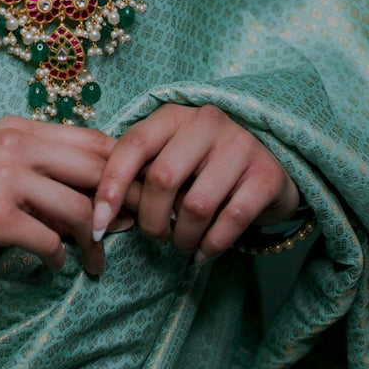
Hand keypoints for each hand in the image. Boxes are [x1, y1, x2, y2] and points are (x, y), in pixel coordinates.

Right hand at [0, 116, 134, 282]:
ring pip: (78, 208)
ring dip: (95, 242)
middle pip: (96, 168)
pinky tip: (52, 267)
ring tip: (95, 263)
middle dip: (121, 204)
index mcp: (18, 128)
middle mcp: (14, 144)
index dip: (122, 169)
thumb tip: (98, 198)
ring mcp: (3, 177)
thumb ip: (40, 171)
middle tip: (130, 233)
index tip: (134, 200)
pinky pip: (48, 240)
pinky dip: (58, 259)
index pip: (93, 139)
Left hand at [90, 103, 300, 261]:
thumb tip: (98, 208)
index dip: (111, 187)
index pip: (133, 145)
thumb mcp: (172, 156)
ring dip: (183, 237)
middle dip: (151, 220)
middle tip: (156, 236)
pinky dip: (212, 246)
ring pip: (195, 205)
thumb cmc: (206, 167)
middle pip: (162, 178)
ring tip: (183, 244)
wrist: (272, 167)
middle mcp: (207, 122)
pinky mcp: (266, 175)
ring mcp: (240, 145)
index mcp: (174, 115)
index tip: (97, 225)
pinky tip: (204, 253)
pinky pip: (231, 220)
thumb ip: (141, 171)